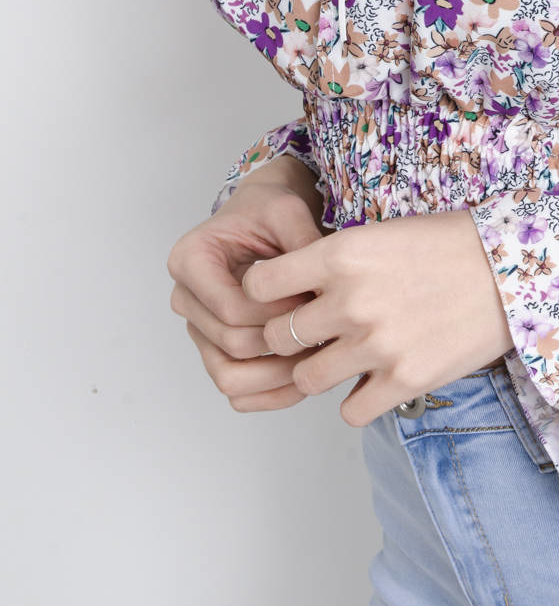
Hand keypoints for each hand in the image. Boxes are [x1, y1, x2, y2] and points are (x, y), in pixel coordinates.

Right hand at [167, 167, 327, 412]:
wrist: (262, 220)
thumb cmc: (269, 213)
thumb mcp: (287, 212)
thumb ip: (302, 242)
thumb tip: (323, 289)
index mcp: (189, 260)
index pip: (232, 309)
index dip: (278, 314)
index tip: (314, 301)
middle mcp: (185, 299)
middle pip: (232, 344)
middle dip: (284, 343)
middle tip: (326, 333)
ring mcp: (198, 330)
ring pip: (229, 377)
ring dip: (278, 376)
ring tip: (318, 359)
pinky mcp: (214, 351)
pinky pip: (237, 391)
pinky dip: (270, 394)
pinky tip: (306, 378)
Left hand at [241, 208, 514, 424]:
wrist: (514, 272)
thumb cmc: (451, 246)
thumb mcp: (381, 234)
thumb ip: (335, 264)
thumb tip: (293, 293)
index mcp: (341, 254)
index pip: (259, 285)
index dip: (264, 295)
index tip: (278, 299)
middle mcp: (350, 301)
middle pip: (278, 337)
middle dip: (289, 338)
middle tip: (311, 334)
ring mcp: (376, 345)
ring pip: (307, 378)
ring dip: (319, 372)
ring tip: (343, 360)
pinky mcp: (404, 381)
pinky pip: (349, 412)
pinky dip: (357, 402)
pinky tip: (374, 382)